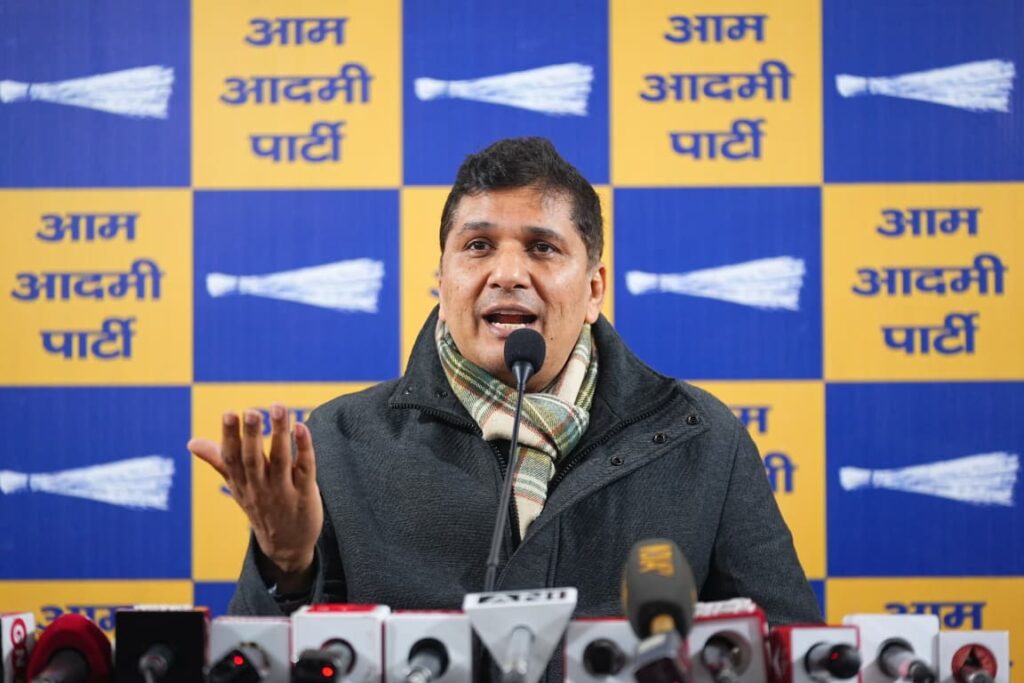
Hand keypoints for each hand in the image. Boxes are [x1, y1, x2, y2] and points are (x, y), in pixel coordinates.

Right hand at [188, 404, 322, 586]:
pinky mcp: (305, 494)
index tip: (229, 413)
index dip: (229, 437)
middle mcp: (260, 488)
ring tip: (278, 408)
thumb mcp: (237, 487)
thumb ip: (219, 461)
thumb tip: (191, 442)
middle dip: (251, 435)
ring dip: (279, 433)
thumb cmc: (261, 507)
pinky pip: (305, 469)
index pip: (232, 459)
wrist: (287, 546)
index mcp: (241, 484)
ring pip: (281, 460)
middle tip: (251, 411)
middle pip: (254, 459)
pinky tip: (301, 428)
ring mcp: (283, 492)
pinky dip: (304, 448)